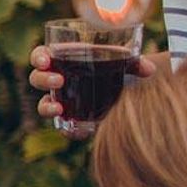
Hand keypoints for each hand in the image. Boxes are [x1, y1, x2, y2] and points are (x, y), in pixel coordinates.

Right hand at [29, 43, 157, 128]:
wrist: (127, 89)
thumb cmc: (119, 68)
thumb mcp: (126, 62)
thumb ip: (136, 63)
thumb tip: (149, 69)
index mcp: (64, 59)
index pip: (42, 56)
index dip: (38, 57)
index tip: (45, 60)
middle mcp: (58, 80)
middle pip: (37, 79)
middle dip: (43, 79)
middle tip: (59, 80)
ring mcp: (62, 100)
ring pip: (43, 104)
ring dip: (46, 106)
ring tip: (59, 109)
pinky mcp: (72, 118)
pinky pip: (62, 126)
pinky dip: (67, 130)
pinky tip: (77, 130)